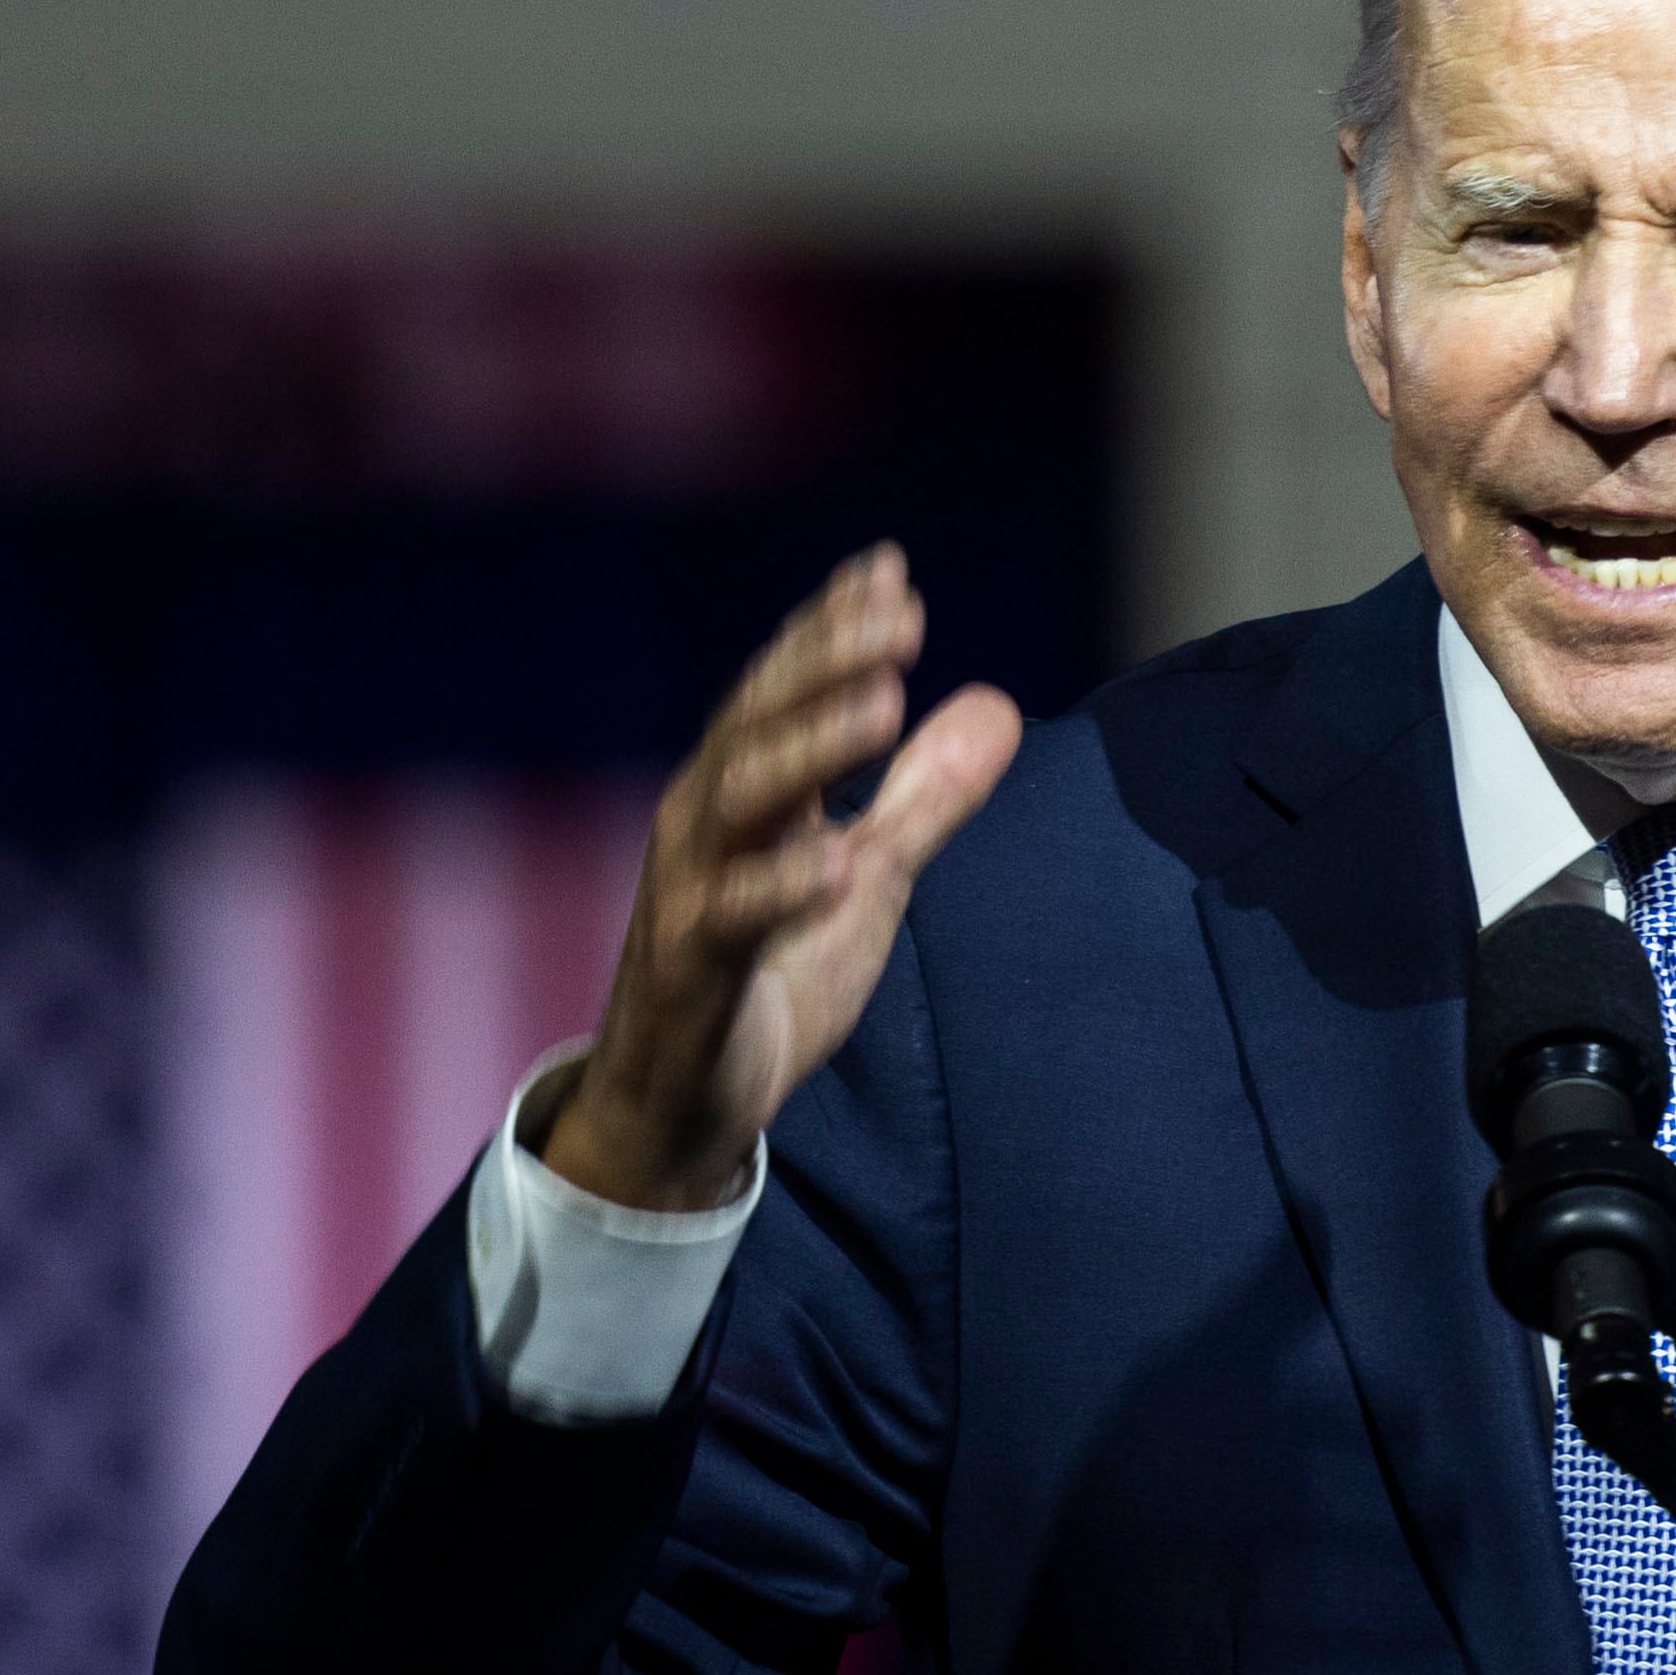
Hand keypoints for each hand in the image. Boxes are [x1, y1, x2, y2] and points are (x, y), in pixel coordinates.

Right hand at [541, 546, 1022, 1210]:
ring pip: (740, 802)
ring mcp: (692, 893)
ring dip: (809, 749)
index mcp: (746, 794)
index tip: (888, 570)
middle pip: (759, 723)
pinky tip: (838, 865)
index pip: (785, 691)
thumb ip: (925, 796)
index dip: (832, 631)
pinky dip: (782, 889)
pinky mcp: (691, 972)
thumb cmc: (768, 975)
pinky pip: (730, 921)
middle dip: (825, 663)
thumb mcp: (867, 876)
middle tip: (898, 615)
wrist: (681, 1105)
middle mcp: (707, 825)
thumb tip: (994, 702)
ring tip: (882, 706)